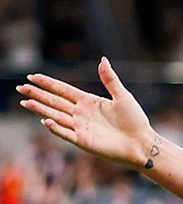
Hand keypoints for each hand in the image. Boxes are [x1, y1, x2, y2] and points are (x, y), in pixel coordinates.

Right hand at [17, 57, 154, 168]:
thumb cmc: (135, 121)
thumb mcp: (122, 96)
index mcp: (88, 102)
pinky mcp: (84, 142)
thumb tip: (102, 59)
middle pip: (54, 102)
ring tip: (24, 101)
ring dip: (40, 109)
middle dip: (37, 94)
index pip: (63, 90)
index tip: (32, 76)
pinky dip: (56, 128)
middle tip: (20, 87)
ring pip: (56, 116)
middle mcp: (81, 114)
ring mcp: (81, 128)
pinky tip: (45, 120)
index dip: (48, 83)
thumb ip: (109, 79)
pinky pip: (66, 134)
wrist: (142, 143)